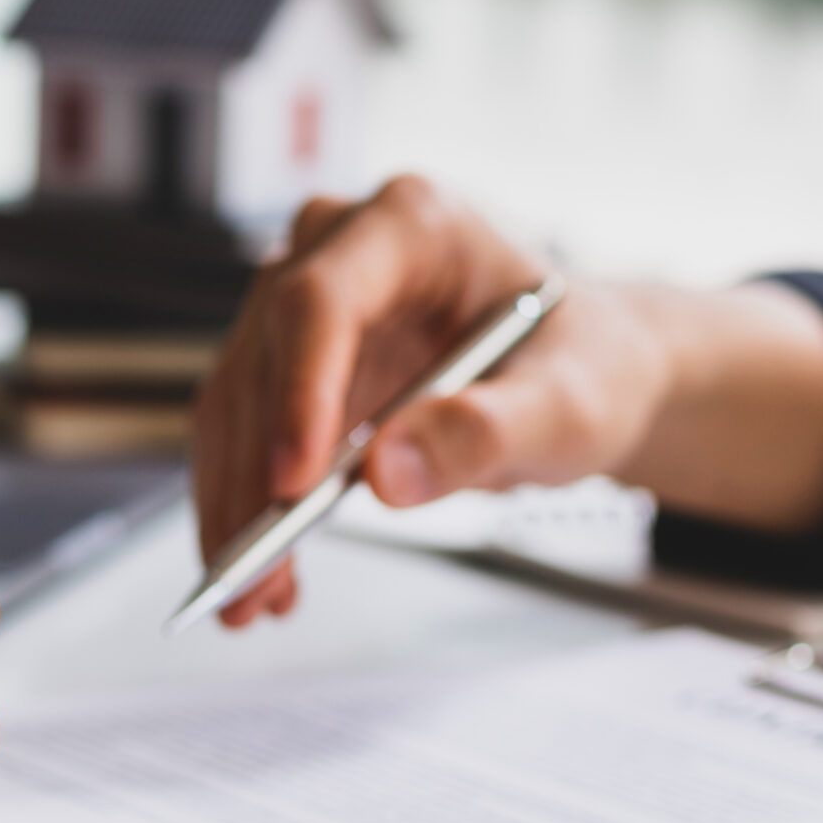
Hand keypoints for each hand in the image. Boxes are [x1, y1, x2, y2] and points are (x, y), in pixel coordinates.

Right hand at [190, 175, 822, 625]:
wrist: (582, 373)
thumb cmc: (585, 365)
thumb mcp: (569, 405)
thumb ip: (487, 432)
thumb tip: (386, 475)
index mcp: (413, 224)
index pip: (322, 299)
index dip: (299, 390)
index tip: (295, 483)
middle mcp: (341, 249)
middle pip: (264, 359)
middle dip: (256, 476)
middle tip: (256, 574)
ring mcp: (308, 303)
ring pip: (239, 404)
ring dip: (237, 505)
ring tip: (256, 598)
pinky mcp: (292, 362)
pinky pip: (249, 436)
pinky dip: (249, 507)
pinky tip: (270, 576)